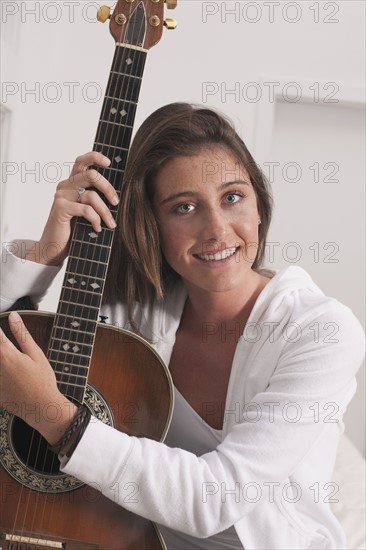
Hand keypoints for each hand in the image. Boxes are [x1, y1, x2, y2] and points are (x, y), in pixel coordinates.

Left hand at [0, 311, 76, 444]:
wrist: (40, 408)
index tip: (1, 323)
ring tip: (8, 359)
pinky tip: (7, 371)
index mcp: (6, 354)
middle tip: (6, 347)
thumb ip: (21, 334)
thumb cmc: (42, 381)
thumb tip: (13, 317)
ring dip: (0, 357)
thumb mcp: (36, 354)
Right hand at [32, 151, 118, 264]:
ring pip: (91, 195)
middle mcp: (65, 185)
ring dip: (105, 211)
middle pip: (91, 175)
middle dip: (108, 188)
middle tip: (116, 202)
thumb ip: (95, 198)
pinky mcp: (60, 208)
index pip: (82, 162)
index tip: (109, 162)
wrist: (54, 247)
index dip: (95, 157)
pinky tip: (97, 228)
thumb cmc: (73, 229)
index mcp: (72, 183)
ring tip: (111, 224)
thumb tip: (117, 195)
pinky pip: (86, 209)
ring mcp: (62, 196)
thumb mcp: (86, 210)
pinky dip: (96, 219)